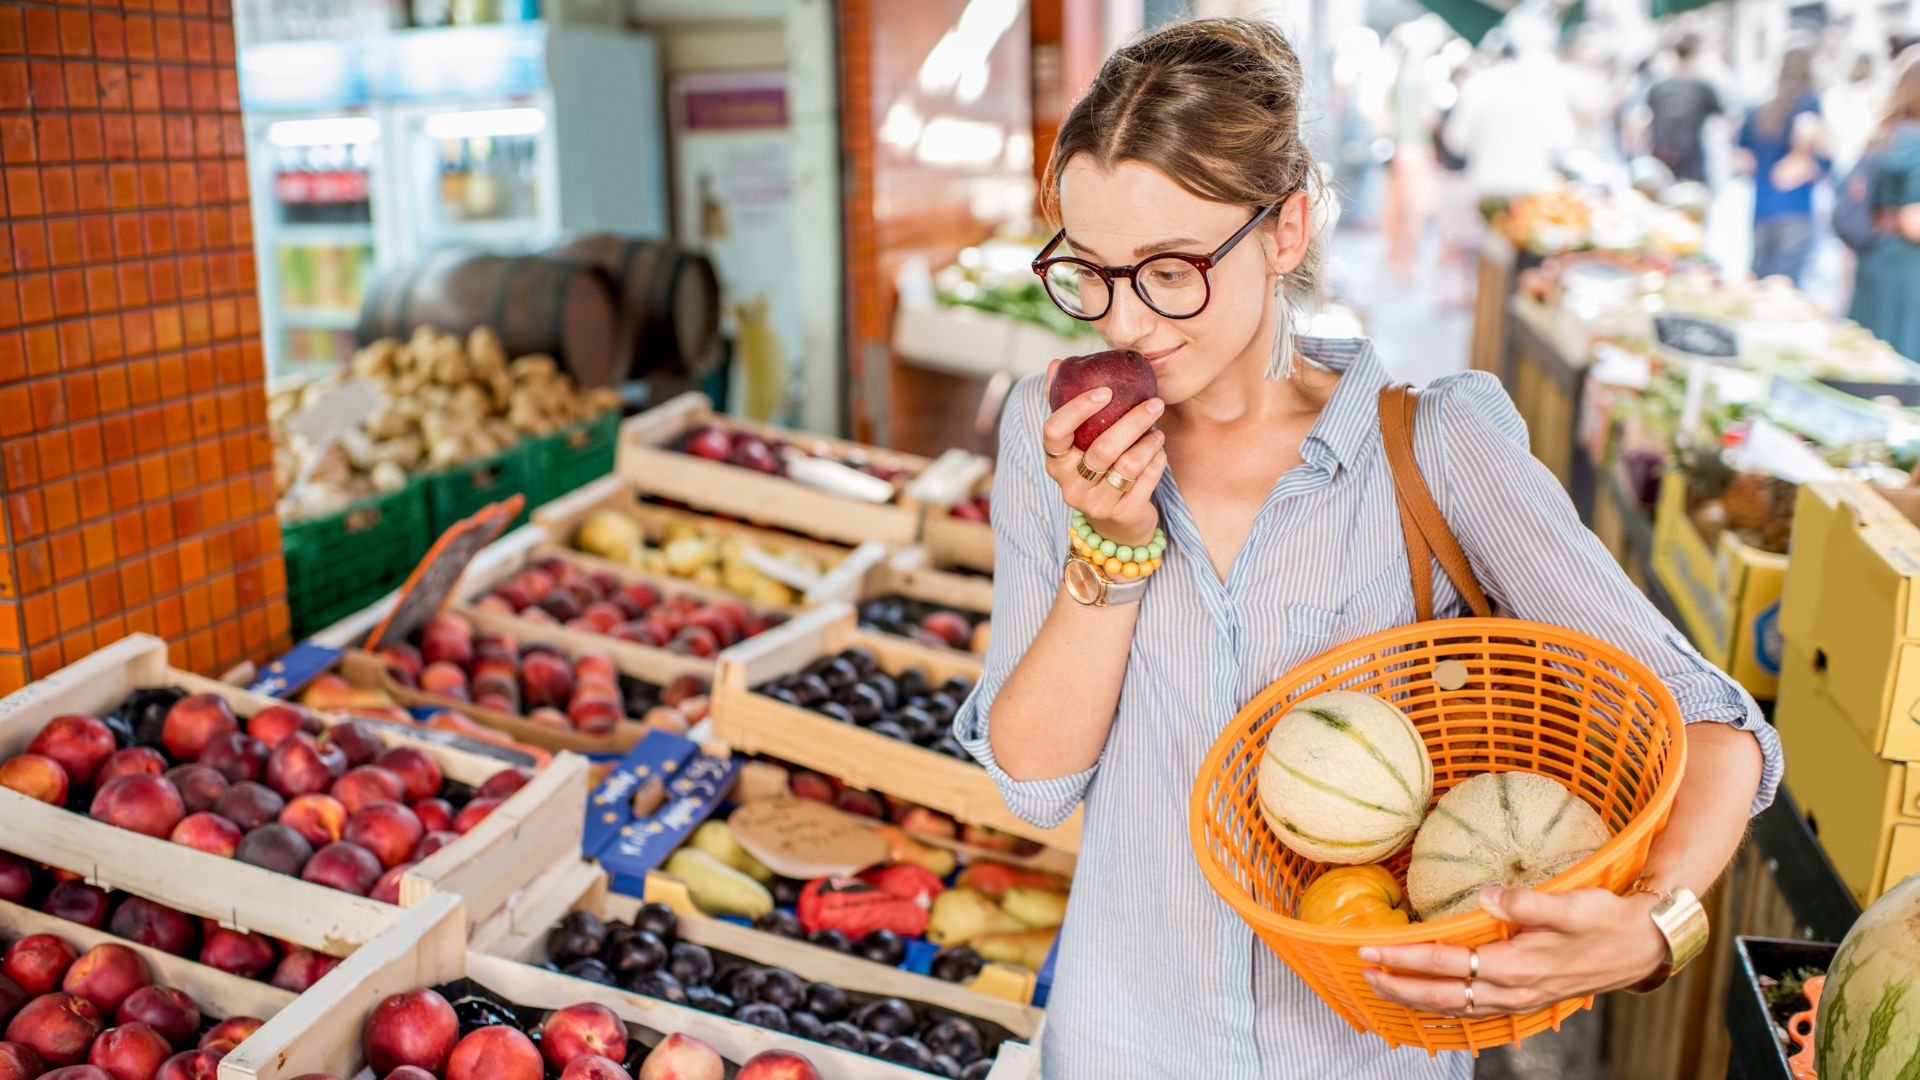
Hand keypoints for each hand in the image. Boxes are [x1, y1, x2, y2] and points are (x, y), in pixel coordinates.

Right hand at [1041, 360, 1166, 548]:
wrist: (1114, 523)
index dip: (1078, 408)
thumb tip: (1055, 363)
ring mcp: (1096, 503)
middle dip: (1133, 421)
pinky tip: (1158, 453)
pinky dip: (1157, 462)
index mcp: (1056, 461)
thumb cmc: (1094, 469)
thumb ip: (1066, 404)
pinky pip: (1146, 481)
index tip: (1106, 390)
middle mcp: (1071, 485)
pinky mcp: (1122, 514)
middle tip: (1155, 403)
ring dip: (1149, 442)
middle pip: (1102, 449)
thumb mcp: (1077, 442)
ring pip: (1128, 465)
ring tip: (1158, 431)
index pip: (1054, 431)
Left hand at [1357, 887, 1667, 1016]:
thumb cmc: (1607, 921)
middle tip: (1364, 972)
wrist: (1643, 948)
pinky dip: (1445, 1006)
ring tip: (1385, 986)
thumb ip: (1527, 902)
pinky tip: (1431, 999)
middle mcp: (1512, 990)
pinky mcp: (1525, 998)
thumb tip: (1486, 894)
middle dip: (1399, 986)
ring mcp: (1518, 999)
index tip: (1371, 949)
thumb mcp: (1572, 905)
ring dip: (1417, 999)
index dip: (1405, 958)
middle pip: (1442, 995)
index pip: (1446, 964)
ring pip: (1456, 1007)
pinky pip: (1474, 1009)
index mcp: (1516, 966)